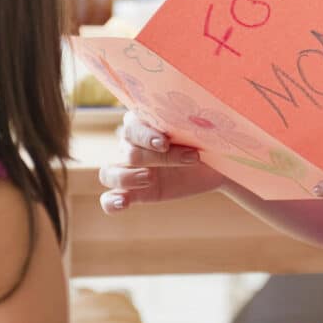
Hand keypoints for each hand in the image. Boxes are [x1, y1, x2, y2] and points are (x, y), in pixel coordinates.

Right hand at [98, 111, 225, 213]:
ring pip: (108, 173)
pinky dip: (111, 202)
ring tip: (149, 179)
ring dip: (126, 177)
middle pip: (128, 151)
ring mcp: (129, 170)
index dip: (145, 136)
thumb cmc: (205, 141)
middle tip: (185, 159)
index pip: (131, 127)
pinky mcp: (134, 193)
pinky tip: (124, 203)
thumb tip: (193, 119)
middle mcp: (131, 145)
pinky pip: (108, 200)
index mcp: (142, 123)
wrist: (214, 167)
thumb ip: (186, 124)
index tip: (165, 143)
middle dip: (154, 158)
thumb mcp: (198, 131)